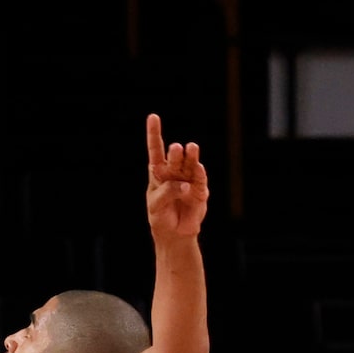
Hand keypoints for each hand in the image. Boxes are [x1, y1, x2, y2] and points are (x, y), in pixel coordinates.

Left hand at [145, 114, 208, 242]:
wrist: (174, 235)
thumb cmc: (161, 217)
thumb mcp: (156, 206)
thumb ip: (166, 193)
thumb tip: (185, 185)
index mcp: (159, 173)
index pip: (156, 150)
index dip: (154, 134)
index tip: (153, 117)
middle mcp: (175, 172)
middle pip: (174, 157)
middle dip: (175, 152)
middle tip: (175, 149)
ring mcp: (188, 179)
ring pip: (190, 163)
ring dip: (191, 155)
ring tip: (190, 148)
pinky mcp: (200, 190)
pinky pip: (200, 179)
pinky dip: (199, 174)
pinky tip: (198, 168)